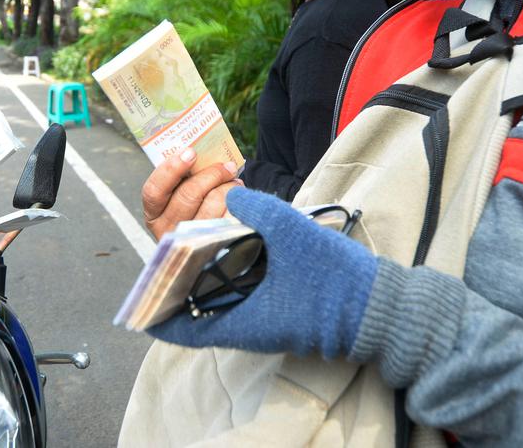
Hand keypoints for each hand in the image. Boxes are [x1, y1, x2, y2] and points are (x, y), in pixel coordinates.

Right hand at [141, 148, 240, 239]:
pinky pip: (228, 220)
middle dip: (211, 175)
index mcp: (154, 213)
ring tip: (234, 182)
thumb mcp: (179, 193)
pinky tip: (238, 200)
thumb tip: (202, 152)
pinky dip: (237, 205)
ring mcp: (189, 242)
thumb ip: (184, 177)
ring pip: (211, 207)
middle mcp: (167, 230)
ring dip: (228, 188)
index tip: (191, 152)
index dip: (171, 169)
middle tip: (227, 166)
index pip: (153, 191)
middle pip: (187, 196)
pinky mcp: (213, 248)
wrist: (212, 241)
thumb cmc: (194, 205)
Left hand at [147, 187, 378, 358]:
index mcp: (234, 320)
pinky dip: (229, 266)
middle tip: (183, 227)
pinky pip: (238, 291)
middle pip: (191, 304)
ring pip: (214, 294)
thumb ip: (255, 209)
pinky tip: (234, 236)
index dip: (153, 306)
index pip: (175, 326)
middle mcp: (241, 326)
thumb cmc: (334, 280)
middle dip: (181, 266)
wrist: (380, 307)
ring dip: (206, 262)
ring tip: (206, 225)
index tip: (142, 282)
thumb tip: (231, 196)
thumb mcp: (290, 232)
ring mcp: (259, 320)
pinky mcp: (276, 310)